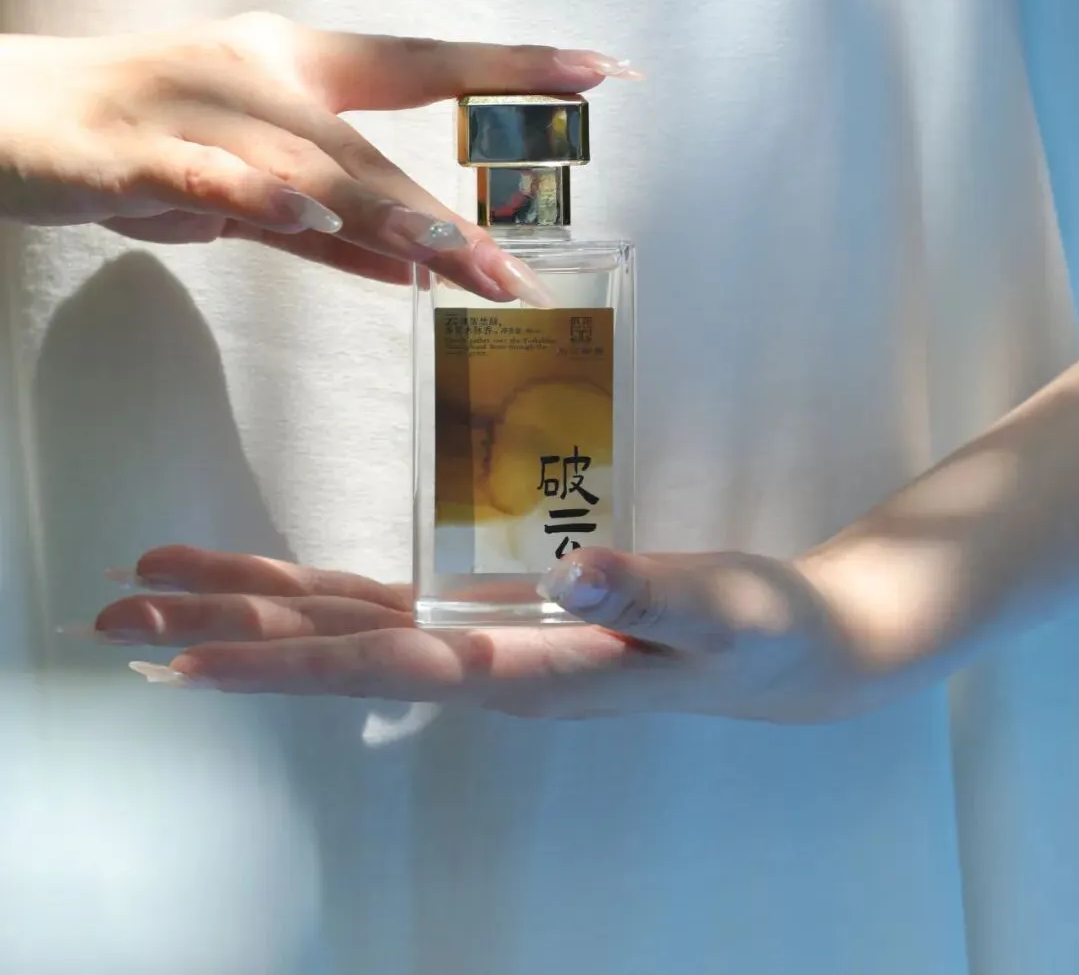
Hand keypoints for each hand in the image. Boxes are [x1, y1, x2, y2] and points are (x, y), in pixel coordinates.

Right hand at [0, 13, 635, 296]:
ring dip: (378, 213)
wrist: (8, 115)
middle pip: (362, 147)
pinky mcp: (125, 151)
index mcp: (293, 65)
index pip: (417, 65)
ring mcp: (190, 108)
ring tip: (453, 257)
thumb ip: (330, 229)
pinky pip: (200, 174)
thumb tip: (420, 272)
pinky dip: (251, 192)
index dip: (506, 66)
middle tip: (515, 268)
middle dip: (441, 213)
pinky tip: (302, 212)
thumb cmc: (143, 141)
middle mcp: (254, 71)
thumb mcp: (248, 191)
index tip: (599, 67)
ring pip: (299, 164)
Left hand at [88, 543, 904, 721]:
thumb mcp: (722, 610)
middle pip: (333, 651)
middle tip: (115, 617)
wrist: (794, 653)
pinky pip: (387, 607)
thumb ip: (652, 593)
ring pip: (346, 626)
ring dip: (250, 610)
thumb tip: (576, 574)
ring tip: (158, 595)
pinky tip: (272, 590)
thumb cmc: (761, 633)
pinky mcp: (498, 617)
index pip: (383, 667)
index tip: (189, 658)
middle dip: (225, 634)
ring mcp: (486, 644)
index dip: (283, 660)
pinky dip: (316, 595)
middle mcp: (486, 666)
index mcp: (528, 672)